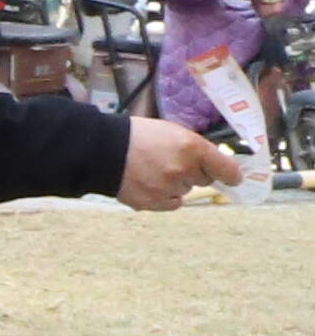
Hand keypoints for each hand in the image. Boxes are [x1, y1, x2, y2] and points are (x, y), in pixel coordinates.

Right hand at [124, 117, 241, 208]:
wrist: (102, 150)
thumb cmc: (138, 135)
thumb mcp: (173, 131)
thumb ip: (196, 148)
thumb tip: (215, 164)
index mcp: (192, 148)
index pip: (227, 169)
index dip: (232, 175)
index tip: (234, 178)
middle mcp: (184, 170)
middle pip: (204, 179)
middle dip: (194, 172)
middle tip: (173, 162)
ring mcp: (168, 188)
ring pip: (186, 191)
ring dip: (176, 184)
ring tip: (154, 171)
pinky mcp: (153, 203)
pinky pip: (172, 203)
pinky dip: (166, 196)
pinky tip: (151, 184)